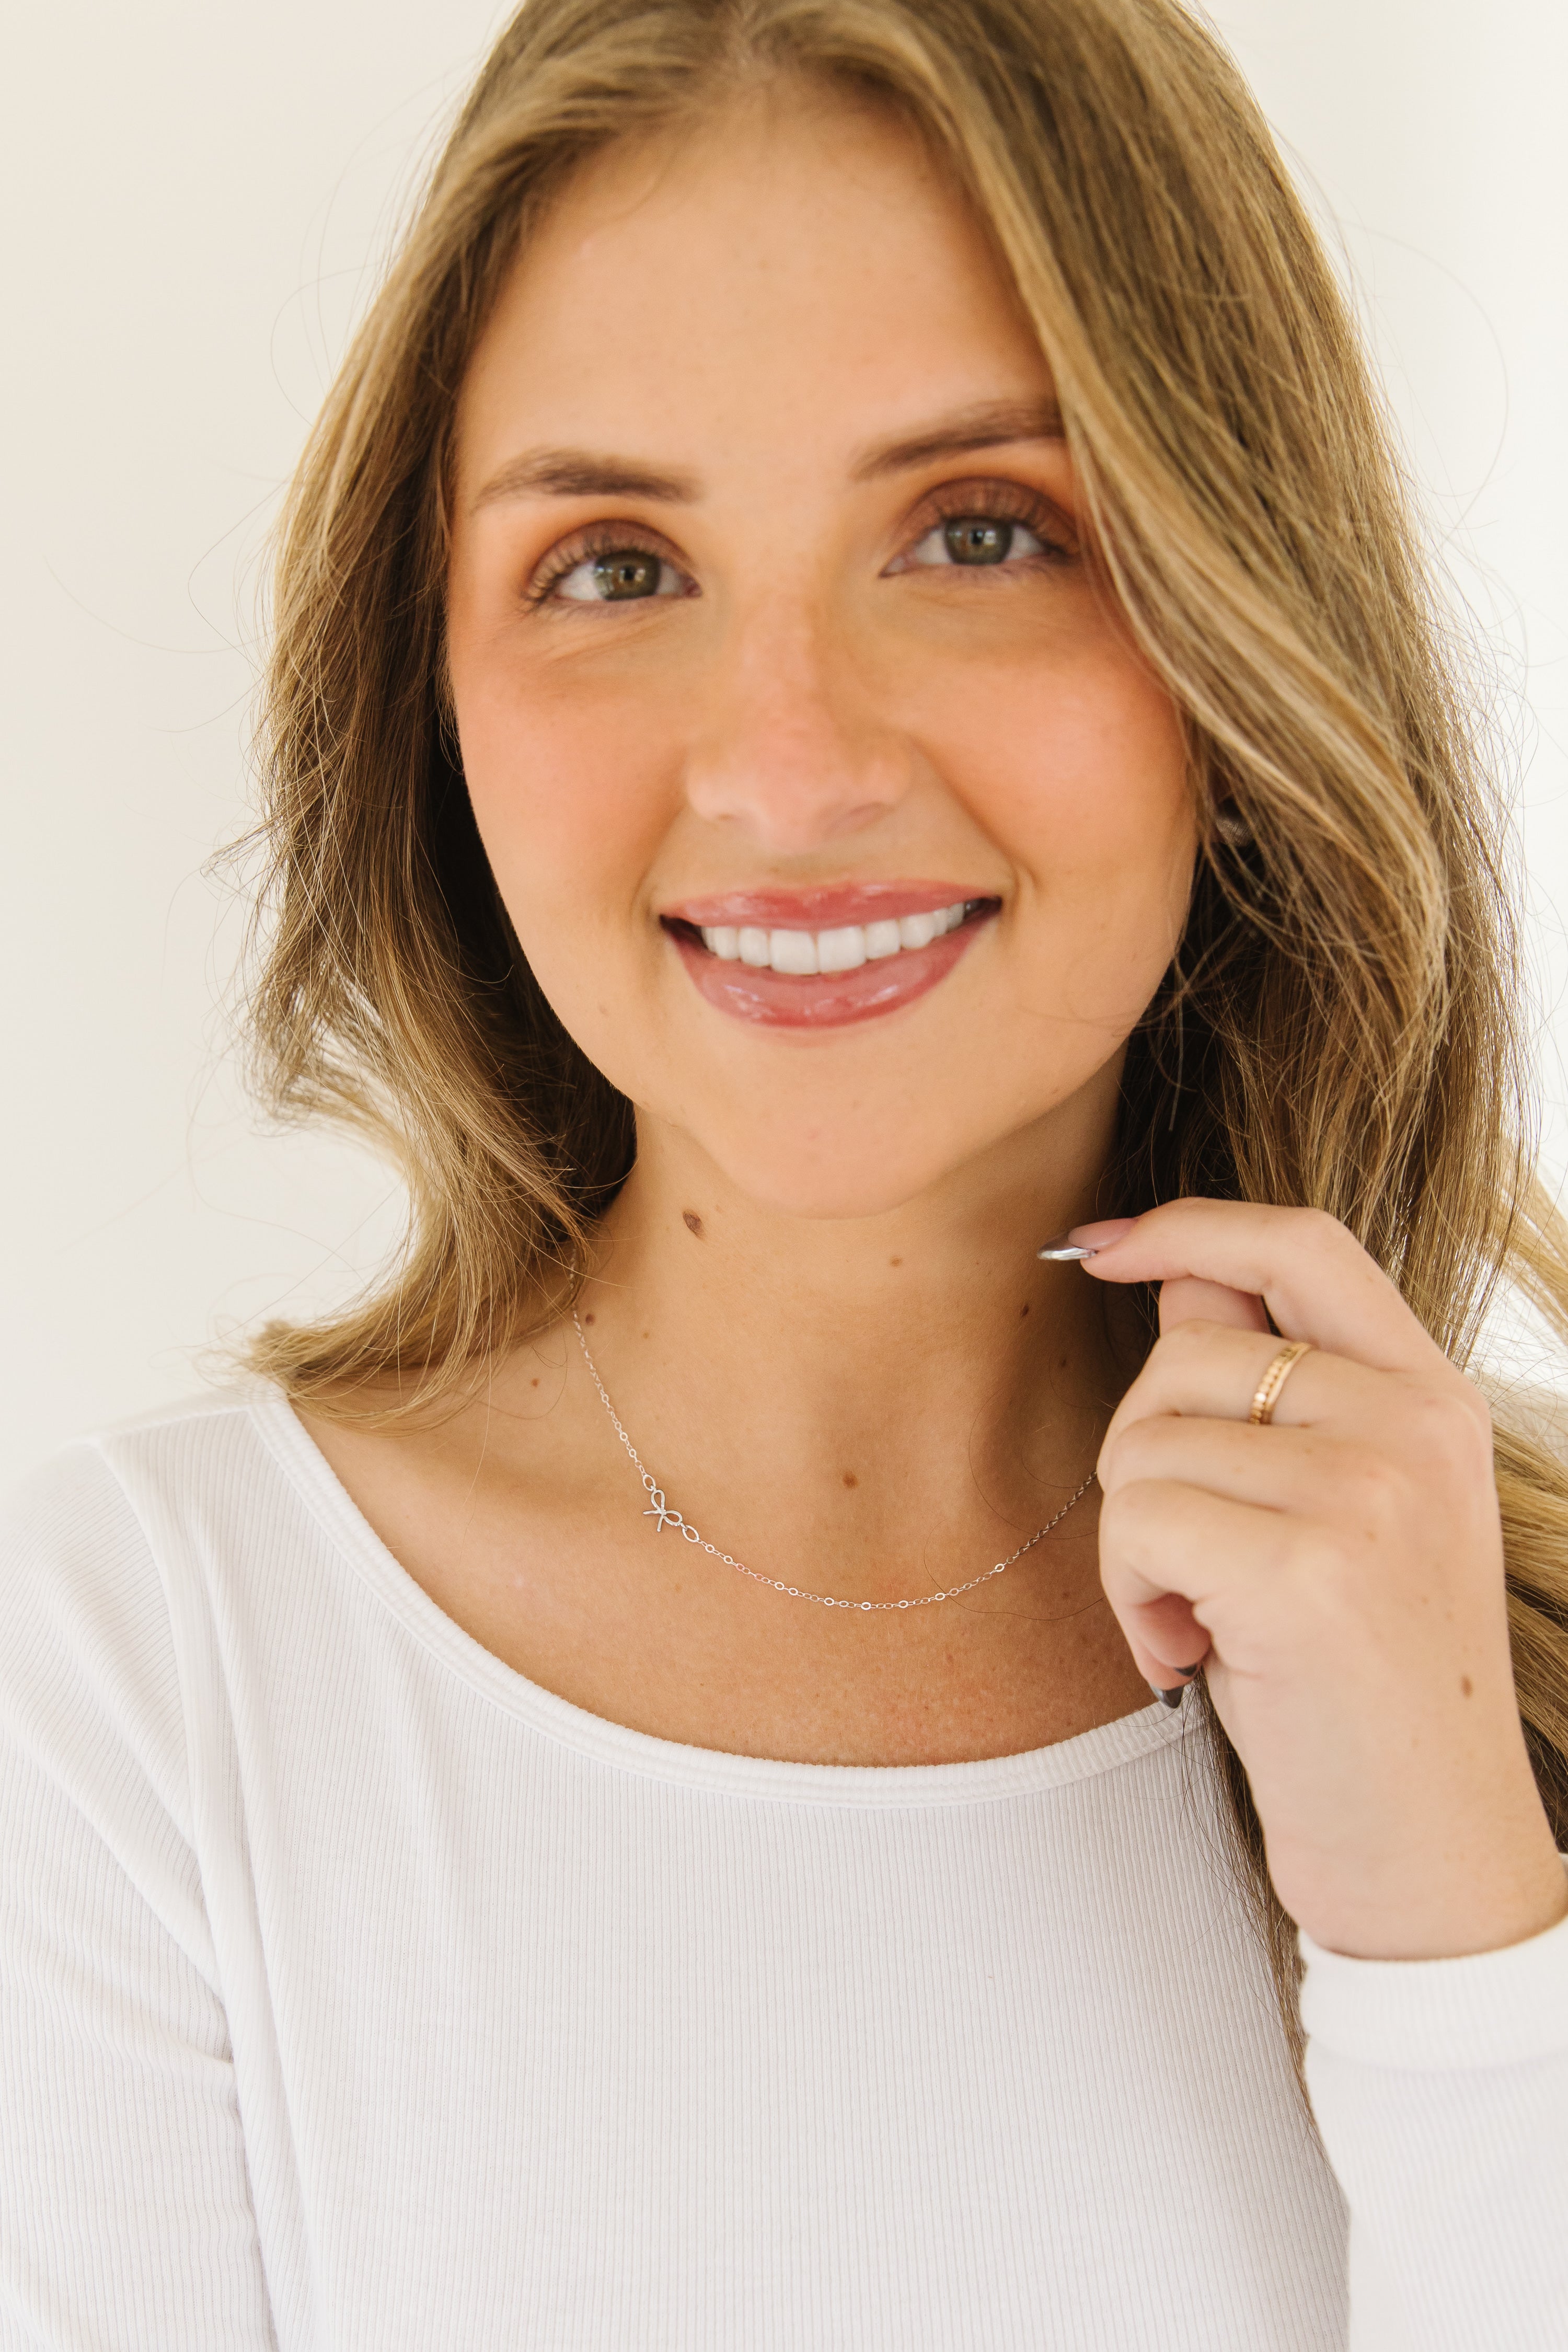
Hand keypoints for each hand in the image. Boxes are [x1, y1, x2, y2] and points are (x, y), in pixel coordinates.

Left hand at [1074, 1198, 1567, 1960]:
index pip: (1303, 1243)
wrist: (1431, 1852)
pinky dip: (1131, 1596)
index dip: (1189, 1224)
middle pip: (1182, 1353)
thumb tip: (1171, 1273)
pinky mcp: (1312, 1569)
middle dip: (1139, 1458)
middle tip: (1184, 1568)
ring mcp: (1370, 1491)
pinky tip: (1189, 1658)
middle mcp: (1413, 1424)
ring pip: (1143, 1441)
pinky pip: (1139, 1520)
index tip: (1103, 1245)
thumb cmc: (1356, 1688)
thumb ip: (1266, 1391)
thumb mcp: (1330, 1515)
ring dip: (1133, 1546)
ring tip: (1198, 1623)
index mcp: (1430, 1398)